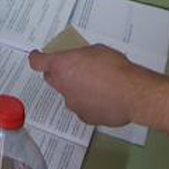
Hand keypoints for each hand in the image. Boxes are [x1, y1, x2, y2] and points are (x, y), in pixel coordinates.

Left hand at [27, 45, 142, 127]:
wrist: (132, 94)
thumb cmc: (115, 68)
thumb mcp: (96, 51)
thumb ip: (82, 56)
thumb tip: (82, 61)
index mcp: (61, 66)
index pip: (37, 62)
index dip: (37, 58)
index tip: (38, 56)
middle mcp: (62, 86)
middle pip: (51, 79)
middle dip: (59, 74)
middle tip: (74, 69)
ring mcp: (72, 103)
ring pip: (69, 94)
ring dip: (77, 90)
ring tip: (98, 86)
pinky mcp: (84, 117)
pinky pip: (82, 108)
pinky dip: (89, 103)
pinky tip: (104, 99)